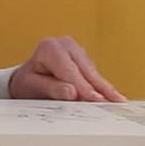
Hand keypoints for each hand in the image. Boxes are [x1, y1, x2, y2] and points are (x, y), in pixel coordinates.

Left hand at [8, 36, 126, 101]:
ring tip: (118, 101)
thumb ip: (52, 89)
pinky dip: (102, 85)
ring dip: (105, 87)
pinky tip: (111, 96)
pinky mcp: (83, 58)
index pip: (70, 71)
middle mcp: (64, 44)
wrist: (26, 78)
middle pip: (86, 70)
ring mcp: (76, 49)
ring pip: (93, 71)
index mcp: (49, 48)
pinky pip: (94, 73)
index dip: (85, 87)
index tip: (96, 99)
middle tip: (117, 101)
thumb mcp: (33, 87)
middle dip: (102, 87)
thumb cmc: (27, 82)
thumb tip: (72, 92)